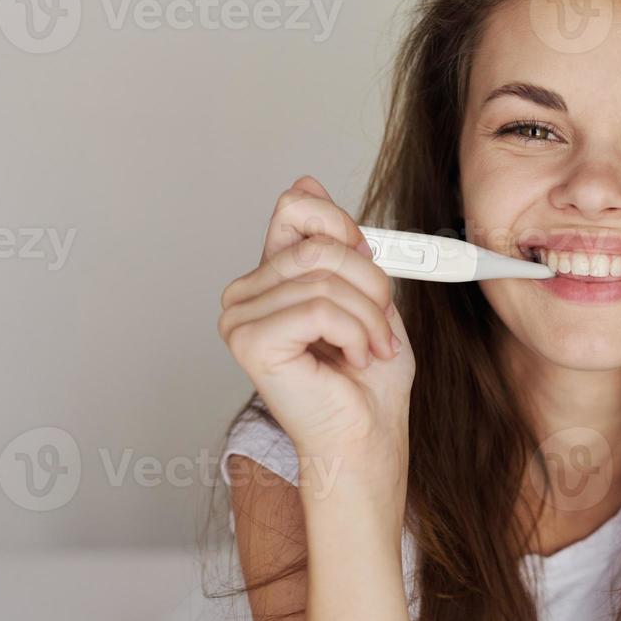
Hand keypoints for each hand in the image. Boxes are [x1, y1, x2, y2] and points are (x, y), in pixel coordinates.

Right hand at [218, 176, 414, 506]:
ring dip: (369, 317)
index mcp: (271, 277)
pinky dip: (356, 333)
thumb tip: (306, 183)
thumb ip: (338, 243)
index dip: (342, 226)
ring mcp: (241, 318)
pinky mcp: (250, 342)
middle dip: (369, 283)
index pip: (295, 208)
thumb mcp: (366, 293)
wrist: (368, 437)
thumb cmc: (367, 380)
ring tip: (370, 348)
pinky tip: (354, 359)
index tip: (367, 258)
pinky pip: (320, 309)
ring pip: (324, 278)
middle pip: (318, 245)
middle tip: (379, 325)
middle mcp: (247, 295)